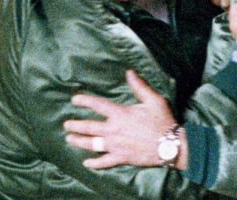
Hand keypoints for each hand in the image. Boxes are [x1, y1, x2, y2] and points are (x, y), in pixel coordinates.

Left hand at [63, 70, 187, 169]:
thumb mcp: (154, 100)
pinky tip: (86, 163)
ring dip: (78, 141)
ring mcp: (116, 145)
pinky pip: (104, 162)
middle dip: (75, 125)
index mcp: (120, 114)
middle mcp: (114, 130)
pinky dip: (94, 163)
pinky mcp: (121, 158)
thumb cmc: (162, 121)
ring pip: (91, 144)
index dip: (84, 101)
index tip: (74, 100)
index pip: (98, 105)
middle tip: (66, 124)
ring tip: (69, 139)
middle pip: (89, 127)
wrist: (170, 145)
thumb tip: (129, 72)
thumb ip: (139, 86)